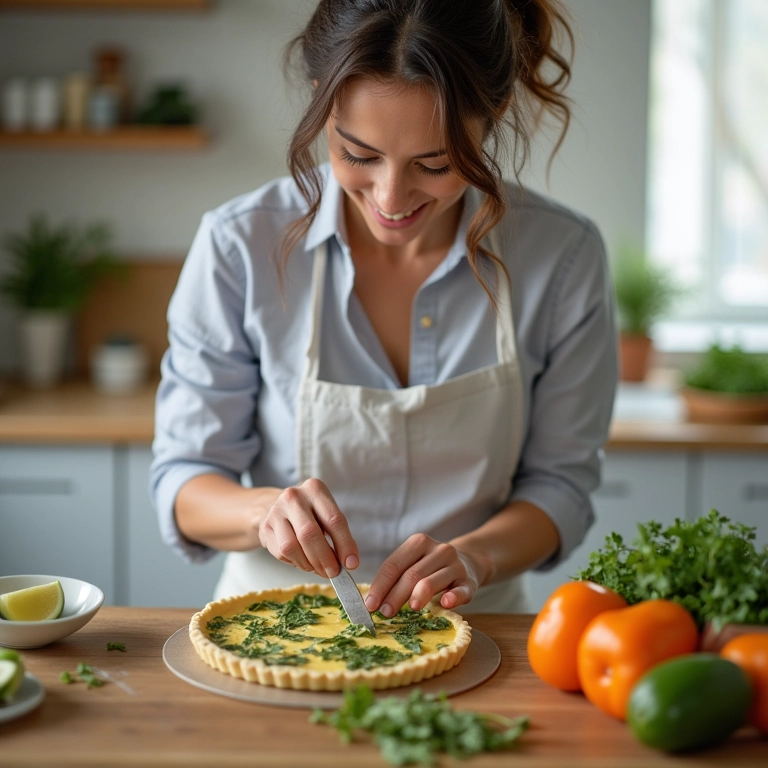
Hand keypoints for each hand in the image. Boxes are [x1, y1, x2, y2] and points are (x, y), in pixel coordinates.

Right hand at [256, 478, 358, 577]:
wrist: (275, 507)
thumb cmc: (309, 513)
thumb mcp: (326, 515)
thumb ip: (338, 535)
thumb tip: (348, 562)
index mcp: (315, 489)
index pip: (334, 520)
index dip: (344, 544)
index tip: (351, 563)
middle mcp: (294, 497)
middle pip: (310, 534)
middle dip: (324, 558)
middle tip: (333, 572)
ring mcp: (276, 511)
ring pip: (292, 546)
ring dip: (308, 563)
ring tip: (317, 568)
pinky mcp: (265, 527)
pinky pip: (281, 553)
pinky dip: (296, 562)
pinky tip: (302, 560)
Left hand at [364, 534, 485, 617]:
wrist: (468, 561)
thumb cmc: (431, 567)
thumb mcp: (414, 563)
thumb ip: (396, 577)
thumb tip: (372, 602)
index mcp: (418, 542)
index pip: (394, 565)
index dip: (380, 586)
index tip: (370, 605)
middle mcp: (438, 550)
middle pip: (411, 574)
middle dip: (395, 595)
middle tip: (385, 613)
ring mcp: (455, 565)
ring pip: (432, 581)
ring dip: (419, 596)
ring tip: (410, 609)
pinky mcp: (469, 581)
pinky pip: (461, 590)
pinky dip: (453, 597)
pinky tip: (445, 603)